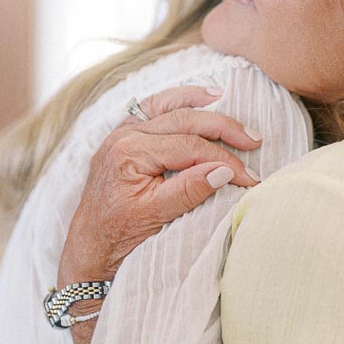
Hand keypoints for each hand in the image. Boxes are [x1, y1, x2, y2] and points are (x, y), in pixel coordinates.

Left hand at [58, 84, 262, 288]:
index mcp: (129, 153)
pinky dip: (174, 102)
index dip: (224, 160)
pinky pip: (151, 110)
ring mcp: (121, 133)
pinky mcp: (123, 138)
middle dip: (222, 127)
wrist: (90, 247)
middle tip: (253, 139)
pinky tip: (193, 99)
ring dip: (198, 102)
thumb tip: (224, 171)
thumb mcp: (156, 216)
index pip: (189, 147)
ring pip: (166, 105)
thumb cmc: (119, 236)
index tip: (249, 177)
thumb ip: (189, 190)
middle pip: (182, 120)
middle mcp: (123, 136)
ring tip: (224, 97)